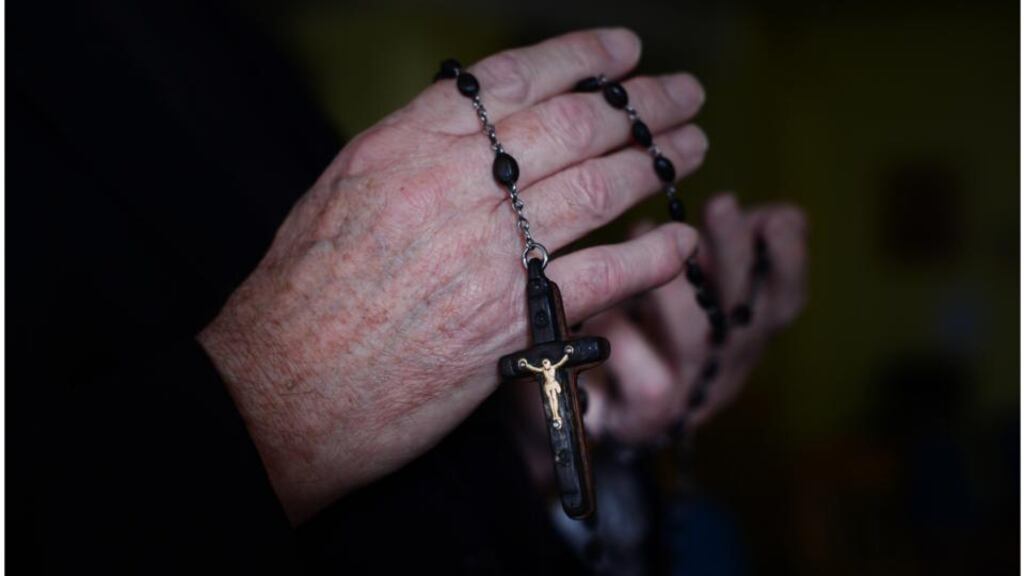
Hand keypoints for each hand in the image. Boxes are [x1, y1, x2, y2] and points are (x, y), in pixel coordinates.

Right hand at [198, 28, 708, 522]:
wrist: (284, 388)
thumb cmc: (304, 294)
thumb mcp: (344, 192)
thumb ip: (413, 154)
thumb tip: (474, 132)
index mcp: (406, 144)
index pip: (513, 80)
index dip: (581, 58)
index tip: (623, 51)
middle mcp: (453, 185)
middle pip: (572, 127)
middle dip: (640, 105)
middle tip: (682, 95)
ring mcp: (488, 251)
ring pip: (597, 188)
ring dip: (656, 163)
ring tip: (692, 146)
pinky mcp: (512, 319)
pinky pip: (603, 274)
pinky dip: (652, 255)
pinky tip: (681, 240)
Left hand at [582, 195, 807, 443]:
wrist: (576, 407)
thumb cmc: (640, 327)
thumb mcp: (691, 286)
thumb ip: (730, 250)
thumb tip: (781, 215)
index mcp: (738, 336)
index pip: (784, 302)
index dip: (789, 262)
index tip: (779, 217)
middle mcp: (717, 371)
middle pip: (743, 320)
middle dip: (735, 257)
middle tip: (721, 203)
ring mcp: (679, 400)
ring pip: (691, 345)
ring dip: (671, 285)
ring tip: (641, 232)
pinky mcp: (633, 418)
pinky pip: (631, 372)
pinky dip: (620, 331)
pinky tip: (598, 302)